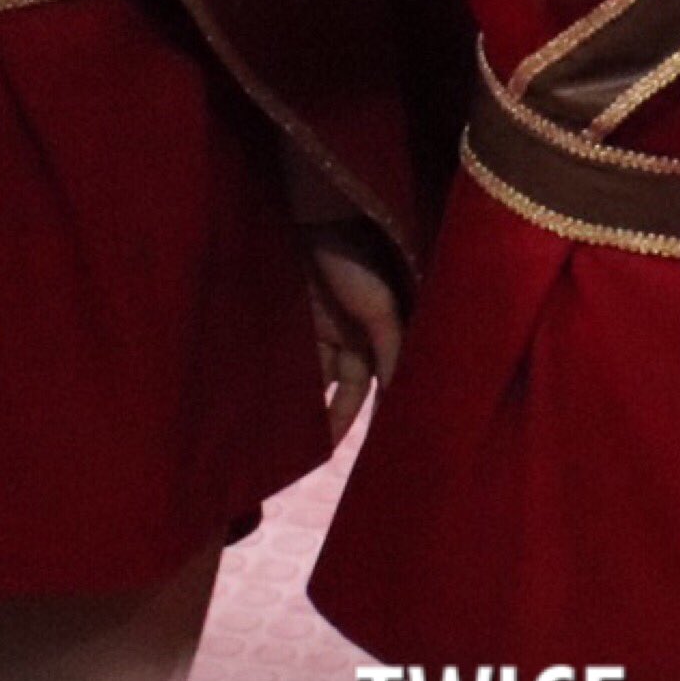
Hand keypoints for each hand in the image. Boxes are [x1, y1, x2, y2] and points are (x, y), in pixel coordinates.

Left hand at [305, 224, 404, 446]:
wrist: (315, 221)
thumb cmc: (357, 260)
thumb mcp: (381, 310)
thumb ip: (391, 355)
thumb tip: (399, 402)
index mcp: (383, 334)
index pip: (383, 386)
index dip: (379, 417)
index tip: (375, 454)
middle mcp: (353, 337)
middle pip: (347, 391)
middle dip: (336, 420)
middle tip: (323, 459)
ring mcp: (322, 331)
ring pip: (317, 382)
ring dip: (308, 407)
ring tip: (296, 445)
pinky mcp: (295, 326)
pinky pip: (295, 365)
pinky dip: (290, 387)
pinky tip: (280, 412)